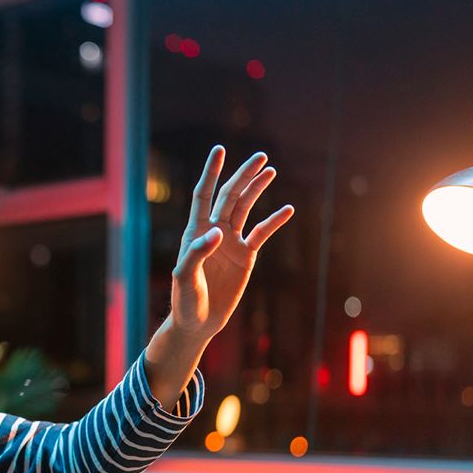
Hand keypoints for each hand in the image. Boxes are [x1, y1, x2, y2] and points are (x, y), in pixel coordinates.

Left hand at [171, 146, 293, 340]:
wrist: (199, 322)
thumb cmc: (185, 300)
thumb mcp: (185, 278)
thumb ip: (197, 254)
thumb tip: (217, 232)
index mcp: (195, 232)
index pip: (204, 195)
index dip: (211, 173)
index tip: (219, 149)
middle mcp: (214, 231)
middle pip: (230, 196)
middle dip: (243, 176)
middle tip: (260, 156)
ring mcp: (231, 243)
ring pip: (246, 209)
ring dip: (257, 190)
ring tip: (271, 171)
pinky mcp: (245, 256)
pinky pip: (261, 234)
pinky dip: (274, 221)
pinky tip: (287, 209)